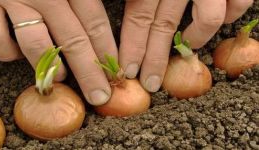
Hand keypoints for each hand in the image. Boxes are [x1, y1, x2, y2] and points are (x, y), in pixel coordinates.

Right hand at [0, 0, 117, 104]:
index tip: (116, 75)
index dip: (106, 51)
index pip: (94, 22)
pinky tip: (18, 55)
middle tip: (99, 96)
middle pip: (71, 39)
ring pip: (34, 44)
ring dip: (50, 67)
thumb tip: (103, 21)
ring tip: (61, 78)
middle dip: (88, 73)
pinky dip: (7, 53)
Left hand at [119, 0, 253, 91]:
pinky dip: (232, 14)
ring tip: (190, 44)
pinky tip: (221, 19)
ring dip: (197, 36)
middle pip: (164, 25)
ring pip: (207, 18)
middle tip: (150, 82)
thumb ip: (136, 0)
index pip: (139, 17)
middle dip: (154, 58)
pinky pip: (238, 3)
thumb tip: (120, 11)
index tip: (128, 70)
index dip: (132, 46)